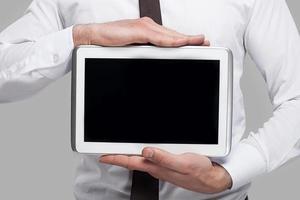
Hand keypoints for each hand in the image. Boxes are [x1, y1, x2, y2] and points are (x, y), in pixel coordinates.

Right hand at [73, 17, 209, 46]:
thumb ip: (145, 50)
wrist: (92, 36)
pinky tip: (182, 43)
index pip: (170, 36)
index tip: (198, 43)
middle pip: (173, 34)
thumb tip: (157, 57)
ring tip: (200, 42)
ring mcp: (144, 27)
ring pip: (169, 35)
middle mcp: (148, 26)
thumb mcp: (132, 48)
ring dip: (186, 39)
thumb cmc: (110, 43)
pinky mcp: (138, 30)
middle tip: (206, 42)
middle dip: (190, 39)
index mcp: (147, 30)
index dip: (184, 40)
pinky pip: (158, 38)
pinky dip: (171, 41)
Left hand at [99, 147, 231, 193]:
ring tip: (120, 150)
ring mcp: (161, 167)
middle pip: (132, 161)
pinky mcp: (167, 165)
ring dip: (129, 155)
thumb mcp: (182, 163)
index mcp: (157, 167)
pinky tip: (142, 151)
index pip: (131, 161)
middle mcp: (157, 168)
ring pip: (140, 160)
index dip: (115, 158)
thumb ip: (163, 158)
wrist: (210, 179)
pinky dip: (142, 154)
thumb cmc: (198, 172)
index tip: (103, 156)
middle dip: (119, 156)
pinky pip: (150, 159)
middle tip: (107, 151)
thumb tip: (146, 151)